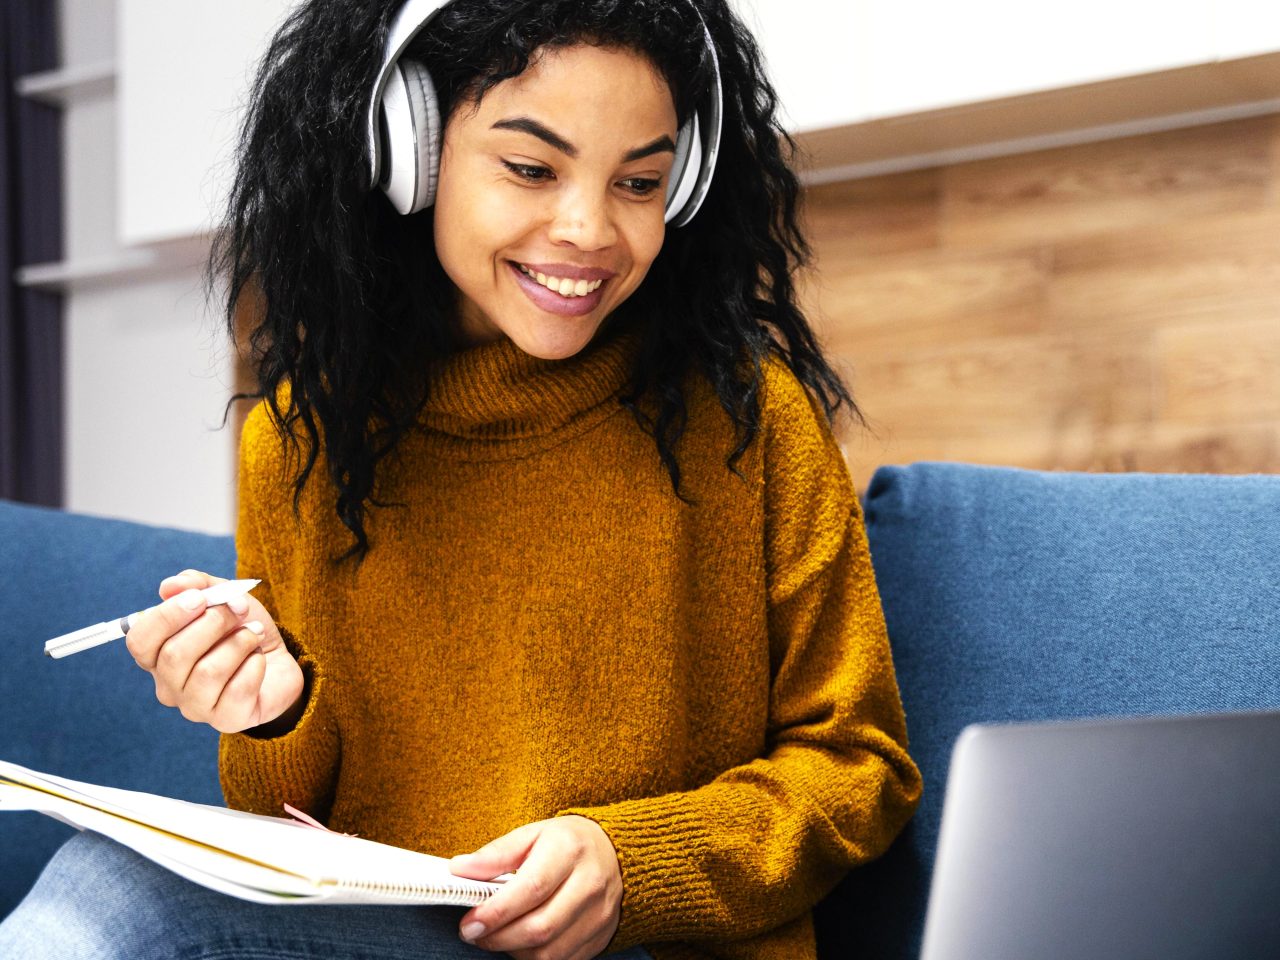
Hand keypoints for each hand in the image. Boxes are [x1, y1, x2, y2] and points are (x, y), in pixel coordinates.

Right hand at [125, 569, 303, 733]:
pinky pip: (239, 688)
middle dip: (214, 623)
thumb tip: (170, 586)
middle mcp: (169, 686)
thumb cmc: (241, 629)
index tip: (200, 598)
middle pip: (175, 655)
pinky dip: (256, 664)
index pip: (139, 640)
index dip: (167, 616)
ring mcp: (195, 707)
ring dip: (239, 642)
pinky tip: (259, 659)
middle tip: (238, 612)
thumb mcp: (223, 597)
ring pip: (208, 672)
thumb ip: (197, 585)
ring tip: (254, 634)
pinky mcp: (227, 719)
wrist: (280, 660)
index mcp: (158, 655)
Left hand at [450, 815, 622, 959]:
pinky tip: (522, 941)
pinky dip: (535, 957)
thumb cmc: (567, 843)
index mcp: (569, 850)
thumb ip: (496, 854)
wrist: (615, 852)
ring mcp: (599, 914)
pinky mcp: (601, 936)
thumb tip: (459, 869)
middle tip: (474, 933)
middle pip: (540, 927)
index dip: (497, 911)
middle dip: (498, 938)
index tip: (469, 922)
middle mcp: (590, 883)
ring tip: (498, 935)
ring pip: (549, 952)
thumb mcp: (532, 834)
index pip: (531, 889)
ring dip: (514, 950)